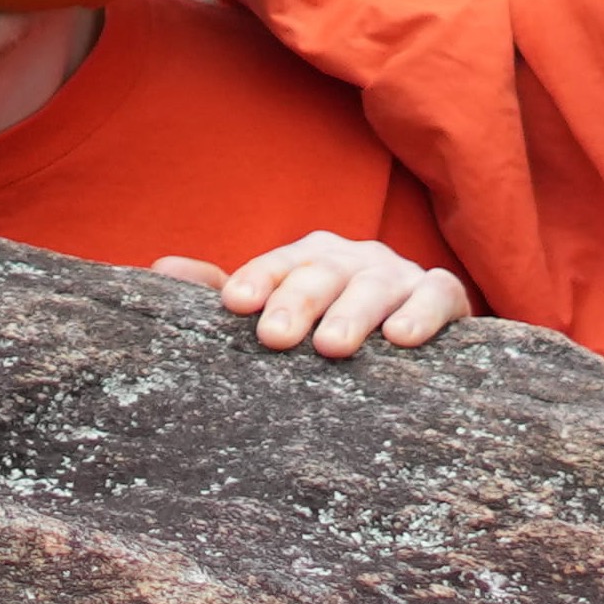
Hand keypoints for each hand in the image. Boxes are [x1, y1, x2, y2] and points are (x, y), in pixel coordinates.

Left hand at [169, 228, 468, 358]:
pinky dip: (422, 312)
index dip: (258, 280)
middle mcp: (353, 259)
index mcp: (310, 258)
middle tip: (275, 337)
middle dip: (298, 301)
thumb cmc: (327, 329)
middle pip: (322, 271)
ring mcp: (398, 275)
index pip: (279, 263)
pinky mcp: (443, 294)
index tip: (234, 305)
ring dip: (353, 313)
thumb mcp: (276, 312)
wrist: (410, 334)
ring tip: (331, 346)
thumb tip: (160, 268)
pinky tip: (402, 338)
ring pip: (375, 285)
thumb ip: (224, 291)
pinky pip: (438, 293)